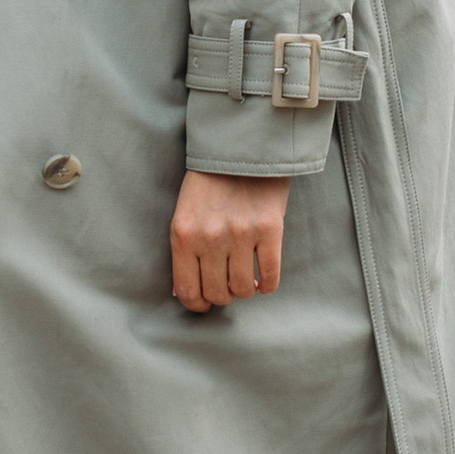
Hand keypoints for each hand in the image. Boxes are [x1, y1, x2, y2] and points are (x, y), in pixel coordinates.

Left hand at [171, 171, 288, 314]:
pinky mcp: (269, 229)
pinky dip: (268, 285)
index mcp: (184, 235)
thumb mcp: (185, 213)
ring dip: (245, 289)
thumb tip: (183, 292)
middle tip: (227, 286)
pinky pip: (270, 275)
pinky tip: (264, 281)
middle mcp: (210, 238)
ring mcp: (241, 234)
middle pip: (217, 294)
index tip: (205, 303)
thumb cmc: (210, 182)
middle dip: (223, 296)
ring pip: (243, 288)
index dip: (197, 305)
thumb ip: (185, 250)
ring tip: (246, 279)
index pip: (187, 291)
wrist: (242, 147)